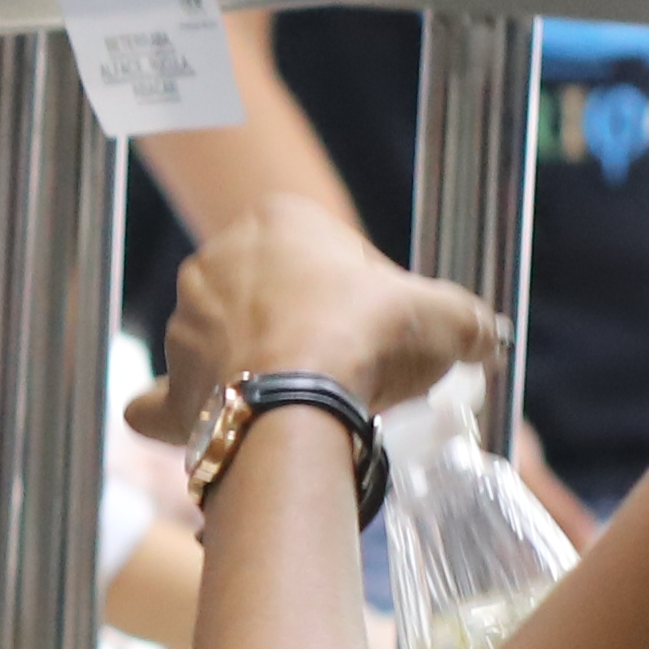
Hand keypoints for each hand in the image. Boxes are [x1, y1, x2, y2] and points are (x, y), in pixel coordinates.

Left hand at [128, 196, 499, 441]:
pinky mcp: (171, 385)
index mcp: (277, 220)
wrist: (297, 405)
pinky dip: (179, 415)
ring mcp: (183, 323)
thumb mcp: (441, 315)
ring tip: (306, 405)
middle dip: (308, 327)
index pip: (333, 255)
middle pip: (276, 297)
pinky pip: (164, 401)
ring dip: (255, 368)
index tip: (389, 331)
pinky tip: (206, 428)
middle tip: (352, 368)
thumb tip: (484, 338)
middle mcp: (215, 260)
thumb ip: (466, 319)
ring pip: (226, 344)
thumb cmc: (365, 340)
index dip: (369, 295)